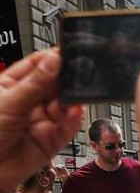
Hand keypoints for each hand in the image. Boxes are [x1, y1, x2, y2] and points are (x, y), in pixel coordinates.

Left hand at [0, 50, 83, 191]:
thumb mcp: (8, 103)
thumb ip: (35, 83)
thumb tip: (54, 60)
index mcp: (11, 86)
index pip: (36, 66)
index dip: (51, 59)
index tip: (66, 54)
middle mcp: (29, 102)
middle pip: (54, 84)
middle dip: (66, 80)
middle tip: (78, 74)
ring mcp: (41, 120)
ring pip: (64, 105)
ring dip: (72, 100)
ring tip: (77, 95)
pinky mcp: (53, 139)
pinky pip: (68, 127)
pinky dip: (74, 119)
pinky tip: (75, 111)